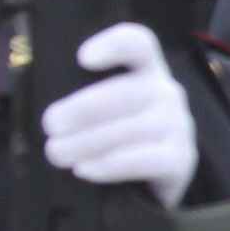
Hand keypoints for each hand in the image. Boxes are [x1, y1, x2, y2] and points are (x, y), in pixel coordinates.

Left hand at [39, 18, 201, 202]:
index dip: (114, 45)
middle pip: (127, 91)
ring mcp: (178, 125)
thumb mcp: (100, 113)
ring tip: (57, 153)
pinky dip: (111, 164)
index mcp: (145, 71)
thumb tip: (48, 113)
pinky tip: (85, 169)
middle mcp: (167, 92)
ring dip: (89, 141)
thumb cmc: (113, 140)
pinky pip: (145, 159)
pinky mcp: (180, 159)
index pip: (139, 44)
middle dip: (83, 108)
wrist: (149, 186)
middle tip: (51, 126)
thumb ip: (80, 102)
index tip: (83, 59)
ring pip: (133, 128)